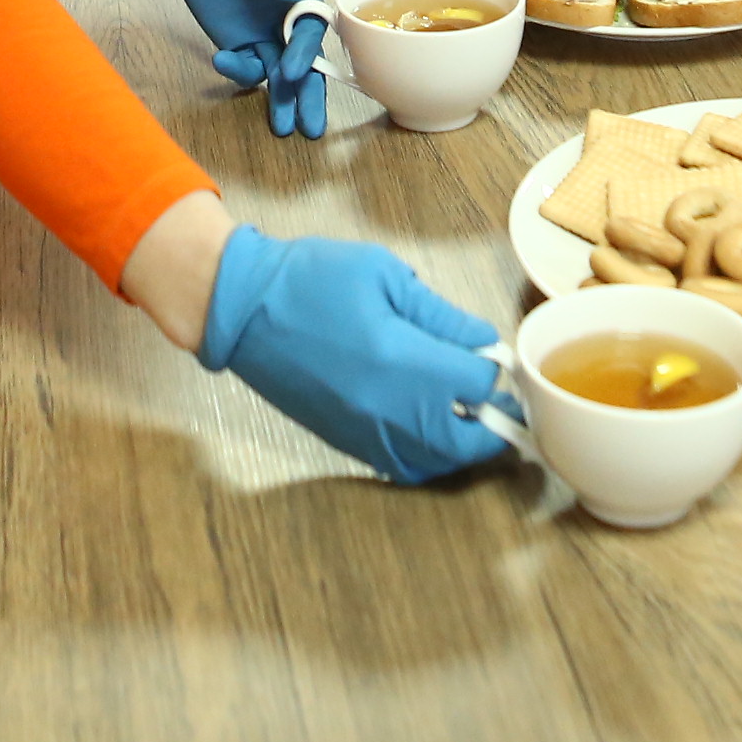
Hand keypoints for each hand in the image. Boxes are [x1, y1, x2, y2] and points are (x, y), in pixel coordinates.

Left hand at [148, 0, 328, 137]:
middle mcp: (285, 15)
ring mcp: (262, 30)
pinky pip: (246, 65)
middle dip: (308, 94)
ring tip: (284, 129)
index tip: (292, 71)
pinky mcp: (236, 38)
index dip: (305, 51)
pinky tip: (225, 64)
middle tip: (312, 128)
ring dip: (283, 100)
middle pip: (304, 60)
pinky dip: (240, 73)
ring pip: (279, 73)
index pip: (309, 27)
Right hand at [196, 226, 517, 483]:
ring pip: (434, 463)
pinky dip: (426, 457)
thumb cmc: (310, 279)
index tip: (489, 353)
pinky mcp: (343, 441)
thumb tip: (481, 343)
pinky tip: (430, 431)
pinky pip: (400, 467)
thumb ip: (439, 315)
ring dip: (461, 446)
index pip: (475, 382)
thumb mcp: (384, 275)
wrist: (241, 307)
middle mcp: (386, 407)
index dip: (492, 368)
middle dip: (491, 423)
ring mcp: (363, 431)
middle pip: (464, 441)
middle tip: (499, 401)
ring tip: (468, 418)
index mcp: (401, 359)